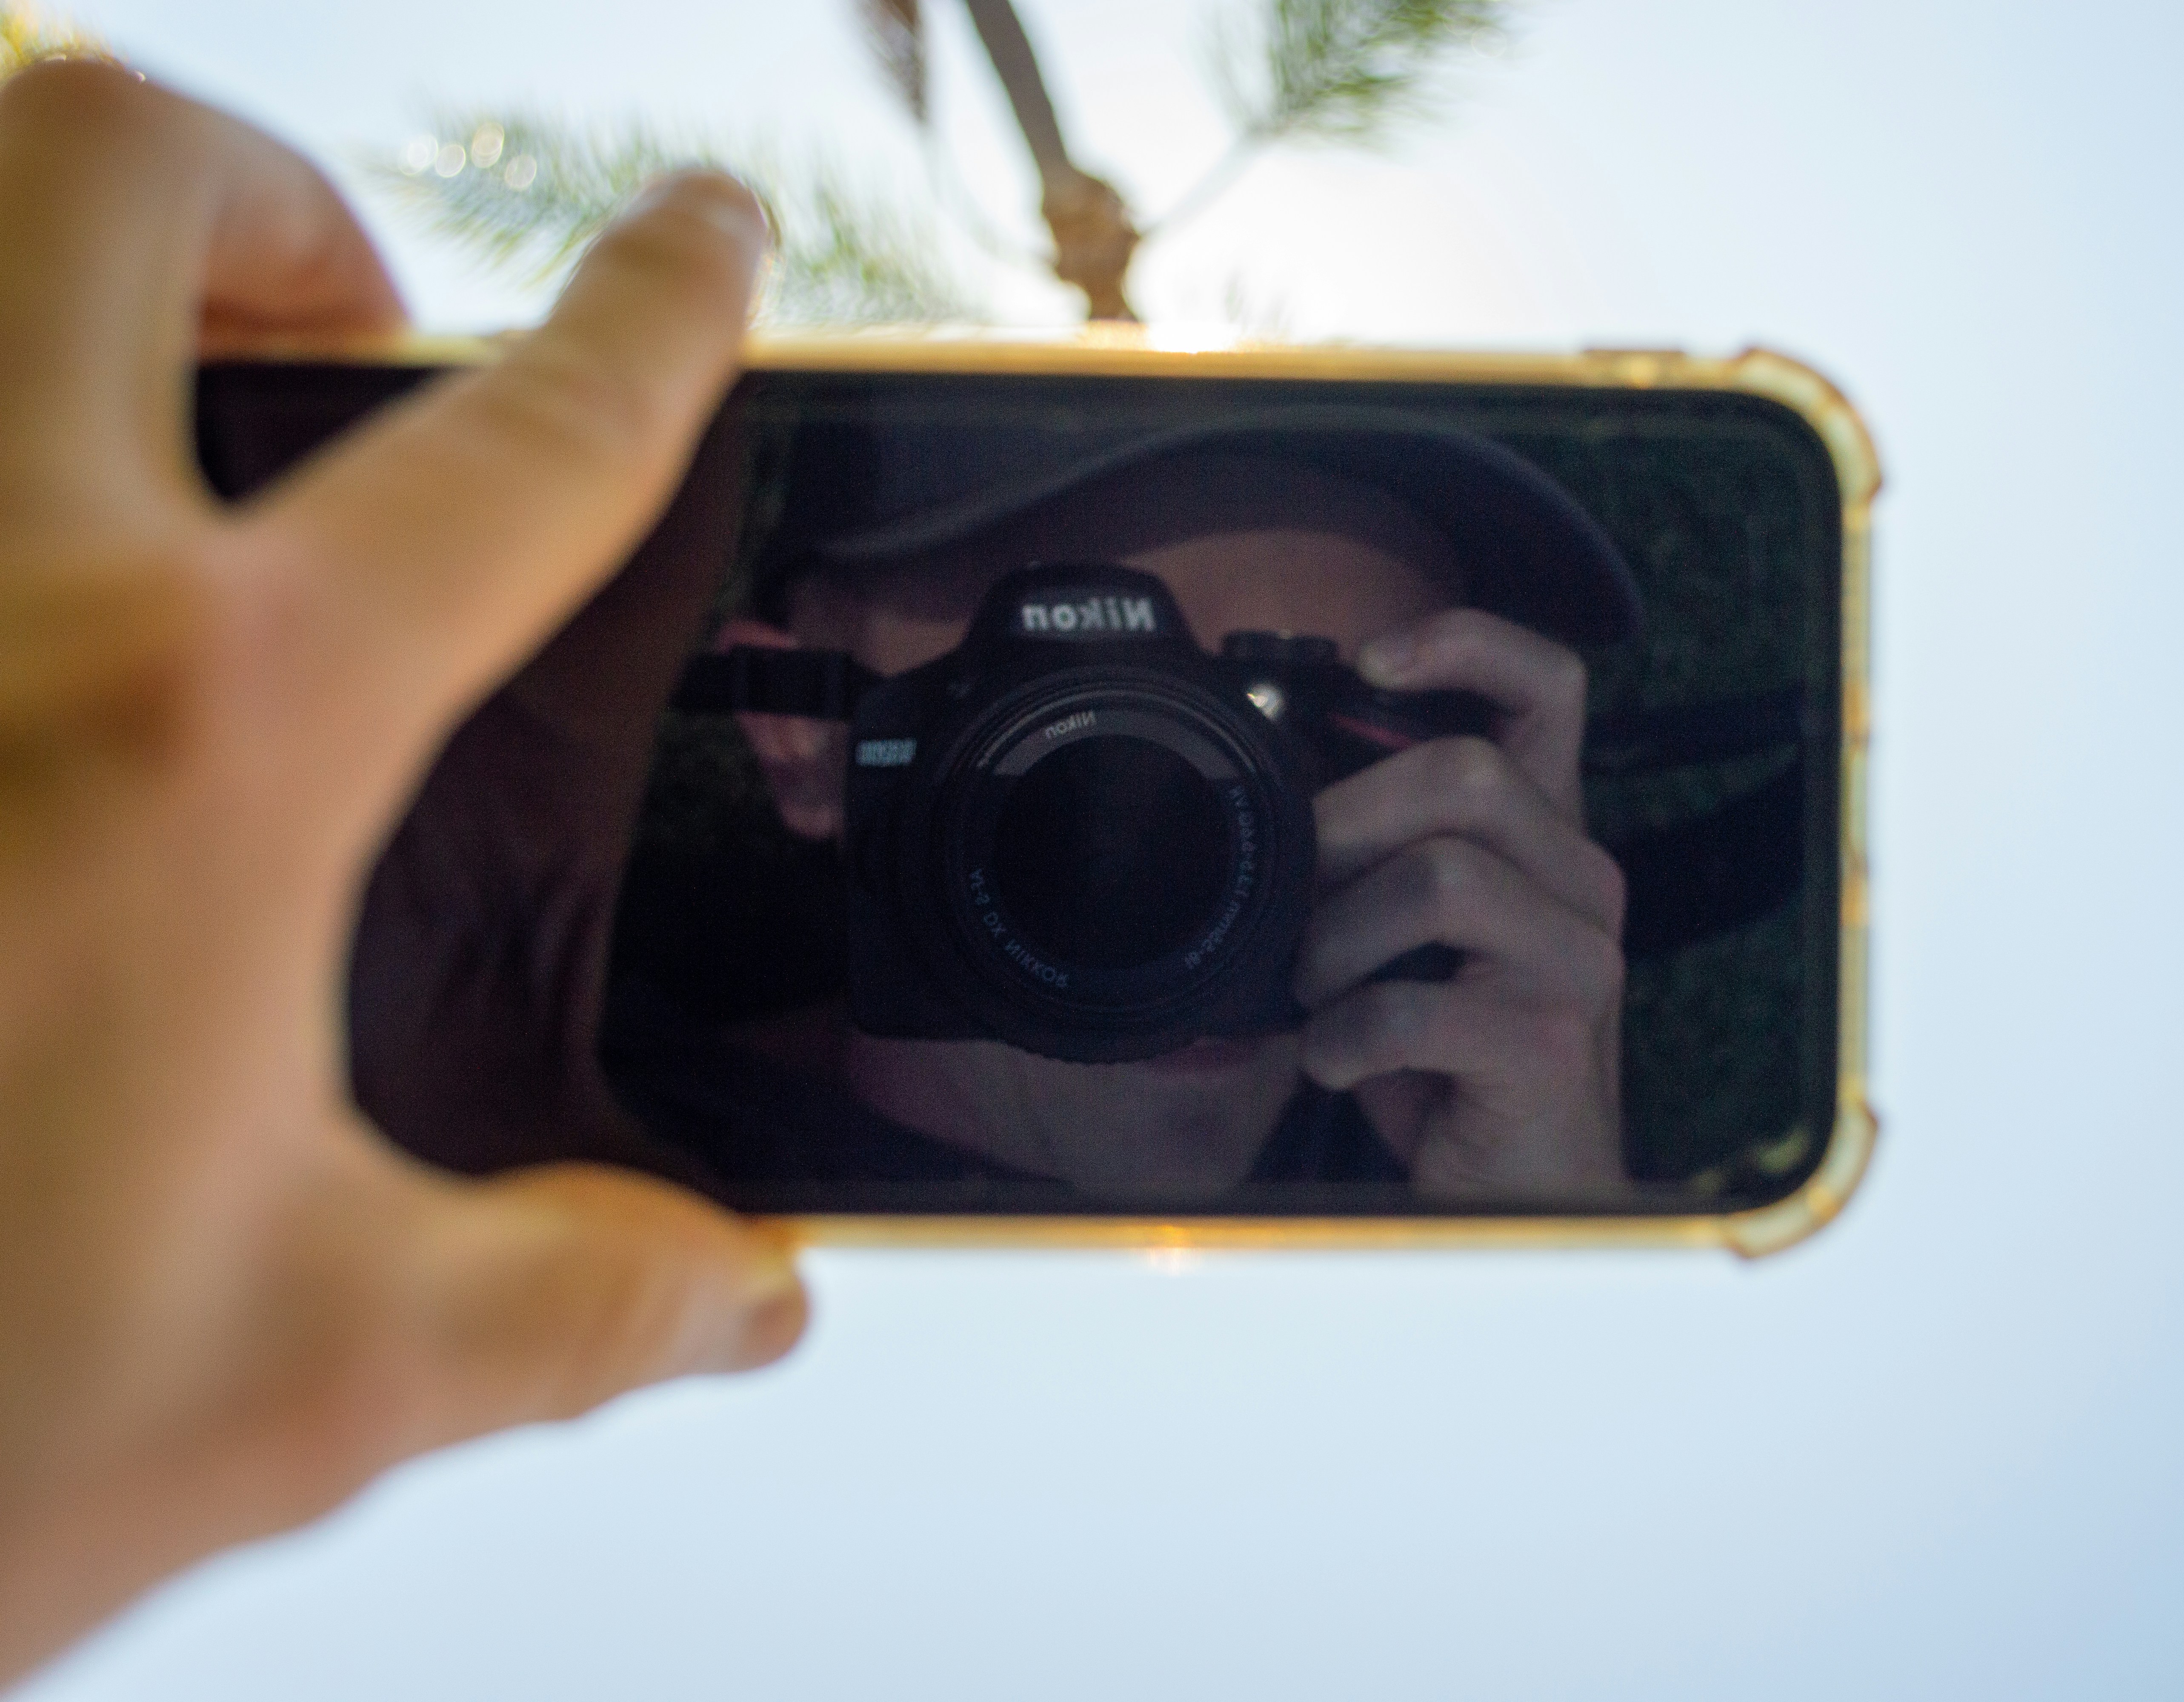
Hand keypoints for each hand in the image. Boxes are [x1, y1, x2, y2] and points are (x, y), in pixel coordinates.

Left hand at [0, 64, 800, 1684]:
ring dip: (48, 273)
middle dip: (271, 197)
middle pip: (111, 170)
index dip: (649, 319)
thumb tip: (732, 1287)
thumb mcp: (306, 1372)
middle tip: (345, 337)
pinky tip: (1, 633)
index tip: (697, 248)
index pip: (512, 456)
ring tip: (137, 418)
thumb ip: (574, 1301)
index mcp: (200, 746)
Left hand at [1293, 610, 1628, 1197]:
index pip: (1548, 688)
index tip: (1369, 660)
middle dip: (1348, 826)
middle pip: (1466, 775)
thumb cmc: (1452, 1065)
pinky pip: (1413, 1007)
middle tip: (1299, 898)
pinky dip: (1344, 1041)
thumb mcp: (1413, 943)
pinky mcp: (1551, 1042)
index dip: (1466, 643)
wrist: (1516, 1194)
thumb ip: (1378, 862)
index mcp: (1549, 839)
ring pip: (1439, 879)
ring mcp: (1578, 961)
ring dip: (1337, 941)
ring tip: (1317, 994)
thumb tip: (1273, 806)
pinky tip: (1341, 1064)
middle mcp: (1583, 882)